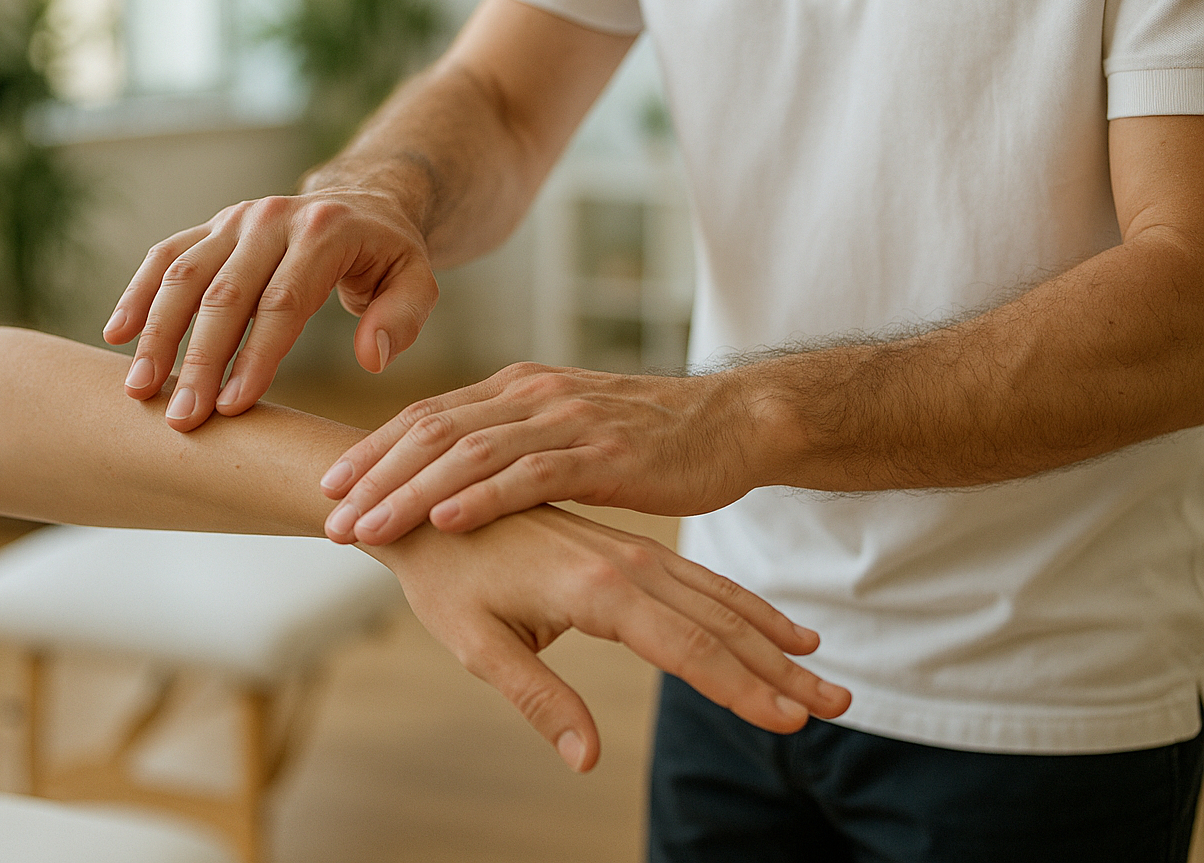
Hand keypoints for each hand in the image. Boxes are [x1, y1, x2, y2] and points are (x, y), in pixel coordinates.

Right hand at [104, 187, 439, 430]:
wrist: (360, 201)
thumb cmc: (388, 257)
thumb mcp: (418, 282)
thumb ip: (402, 319)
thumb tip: (372, 358)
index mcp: (323, 232)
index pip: (282, 302)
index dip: (255, 357)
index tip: (231, 408)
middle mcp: (271, 218)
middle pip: (225, 295)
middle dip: (198, 361)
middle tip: (180, 420)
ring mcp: (235, 219)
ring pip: (183, 275)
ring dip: (157, 334)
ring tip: (138, 391)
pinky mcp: (211, 227)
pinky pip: (165, 256)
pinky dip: (138, 294)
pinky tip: (116, 336)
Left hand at [321, 362, 764, 544]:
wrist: (732, 423)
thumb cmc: (647, 437)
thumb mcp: (566, 432)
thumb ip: (512, 446)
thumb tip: (453, 480)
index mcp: (517, 390)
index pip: (427, 416)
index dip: (373, 449)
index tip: (327, 484)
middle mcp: (533, 396)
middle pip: (433, 431)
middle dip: (374, 475)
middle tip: (327, 515)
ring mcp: (568, 420)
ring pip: (470, 452)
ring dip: (410, 492)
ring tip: (365, 528)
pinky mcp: (606, 452)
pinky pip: (532, 475)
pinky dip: (483, 498)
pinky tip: (445, 522)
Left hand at [364, 504, 849, 770]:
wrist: (428, 504)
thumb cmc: (446, 579)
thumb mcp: (476, 644)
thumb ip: (537, 697)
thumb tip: (587, 760)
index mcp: (593, 585)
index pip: (685, 647)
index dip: (740, 689)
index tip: (792, 723)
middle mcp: (625, 563)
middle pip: (718, 623)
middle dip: (779, 669)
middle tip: (836, 708)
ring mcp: (630, 553)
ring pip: (717, 601)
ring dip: (773, 641)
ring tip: (826, 677)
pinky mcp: (625, 551)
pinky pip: (699, 582)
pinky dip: (744, 610)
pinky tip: (777, 633)